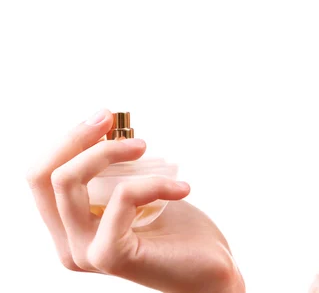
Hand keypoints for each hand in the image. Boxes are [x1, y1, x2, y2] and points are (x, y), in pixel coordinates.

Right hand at [27, 108, 244, 292]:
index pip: (41, 176)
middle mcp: (68, 242)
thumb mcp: (140, 191)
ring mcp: (84, 251)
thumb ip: (117, 170)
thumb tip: (106, 126)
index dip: (67, 140)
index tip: (103, 117)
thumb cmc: (178, 230)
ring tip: (145, 147)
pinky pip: (122, 196)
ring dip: (109, 151)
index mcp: (70, 227)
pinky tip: (182, 188)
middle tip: (110, 118)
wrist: (207, 270)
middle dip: (76, 136)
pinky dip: (154, 182)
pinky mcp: (109, 256)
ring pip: (69, 181)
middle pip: (44, 176)